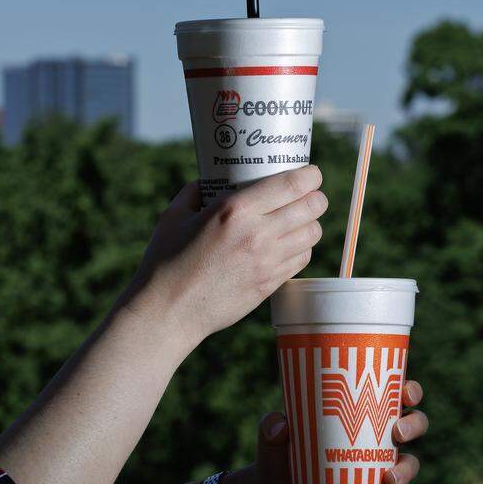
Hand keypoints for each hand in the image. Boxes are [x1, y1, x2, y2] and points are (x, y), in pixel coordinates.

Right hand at [127, 166, 327, 346]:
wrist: (169, 310)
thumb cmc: (166, 261)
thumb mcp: (174, 216)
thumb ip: (193, 193)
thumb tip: (205, 182)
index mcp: (235, 210)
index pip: (292, 185)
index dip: (310, 175)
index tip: (310, 173)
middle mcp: (258, 233)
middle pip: (312, 207)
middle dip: (316, 197)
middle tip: (308, 195)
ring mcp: (267, 261)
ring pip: (312, 234)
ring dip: (310, 223)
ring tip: (299, 220)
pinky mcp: (270, 284)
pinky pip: (302, 259)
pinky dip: (301, 248)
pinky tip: (289, 245)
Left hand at [219, 380, 428, 483]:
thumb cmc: (276, 454)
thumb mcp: (270, 435)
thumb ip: (270, 424)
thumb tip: (282, 426)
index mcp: (358, 412)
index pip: (393, 393)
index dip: (409, 390)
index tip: (406, 393)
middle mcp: (373, 437)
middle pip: (412, 425)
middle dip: (414, 425)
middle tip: (397, 433)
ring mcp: (376, 468)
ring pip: (409, 463)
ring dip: (407, 469)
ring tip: (389, 478)